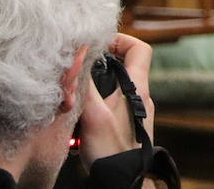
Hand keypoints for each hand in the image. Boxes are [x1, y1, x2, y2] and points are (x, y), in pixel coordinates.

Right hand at [76, 34, 154, 169]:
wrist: (121, 182)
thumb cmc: (111, 151)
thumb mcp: (93, 114)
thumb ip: (85, 84)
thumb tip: (79, 55)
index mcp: (138, 88)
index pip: (140, 49)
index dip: (120, 39)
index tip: (98, 43)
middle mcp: (139, 97)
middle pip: (122, 66)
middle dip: (98, 64)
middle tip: (78, 67)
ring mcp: (132, 112)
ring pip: (112, 87)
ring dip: (92, 87)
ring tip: (73, 93)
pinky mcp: (123, 126)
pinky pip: (108, 105)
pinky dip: (93, 105)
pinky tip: (76, 116)